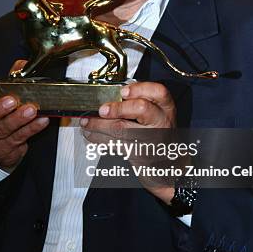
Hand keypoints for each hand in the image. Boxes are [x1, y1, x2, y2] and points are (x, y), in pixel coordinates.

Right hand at [0, 60, 48, 170]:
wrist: (5, 147)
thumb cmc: (4, 114)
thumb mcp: (5, 94)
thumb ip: (13, 77)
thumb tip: (23, 64)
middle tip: (11, 100)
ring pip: (1, 130)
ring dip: (17, 119)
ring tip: (31, 110)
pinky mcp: (6, 149)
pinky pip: (19, 137)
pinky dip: (32, 128)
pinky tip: (42, 120)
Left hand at [80, 82, 175, 203]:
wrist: (164, 162)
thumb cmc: (156, 132)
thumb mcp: (156, 112)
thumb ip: (139, 99)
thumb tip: (111, 93)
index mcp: (165, 107)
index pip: (159, 92)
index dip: (140, 89)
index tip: (123, 91)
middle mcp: (161, 121)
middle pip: (141, 109)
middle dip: (118, 108)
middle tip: (102, 110)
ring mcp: (150, 139)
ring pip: (122, 129)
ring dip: (99, 125)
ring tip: (86, 121)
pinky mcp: (138, 153)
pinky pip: (114, 144)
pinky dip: (98, 138)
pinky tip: (90, 134)